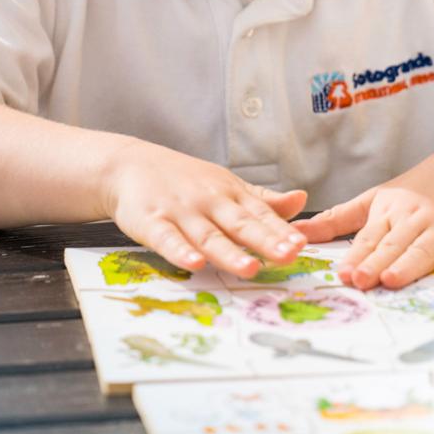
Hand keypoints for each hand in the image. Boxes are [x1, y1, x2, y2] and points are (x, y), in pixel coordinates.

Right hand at [104, 140, 305, 277]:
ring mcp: (181, 212)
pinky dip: (180, 251)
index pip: (261, 214)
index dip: (281, 230)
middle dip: (265, 240)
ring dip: (229, 252)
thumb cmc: (185, 181)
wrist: (131, 165)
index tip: (302, 244)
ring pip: (208, 235)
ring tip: (250, 268)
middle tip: (289, 255)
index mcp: (230, 194)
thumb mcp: (227, 185)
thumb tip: (301, 200)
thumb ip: (263, 200)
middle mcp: (209, 202)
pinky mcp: (152, 222)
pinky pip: (168, 239)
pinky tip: (194, 264)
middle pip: (240, 224)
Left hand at [293, 156, 433, 288]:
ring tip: (393, 280)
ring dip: (410, 263)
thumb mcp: (374, 198)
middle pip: (394, 245)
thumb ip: (337, 219)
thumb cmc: (416, 190)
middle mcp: (416, 217)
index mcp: (389, 211)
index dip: (356, 256)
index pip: (370, 237)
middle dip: (377, 263)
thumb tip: (297, 233)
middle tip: (360, 281)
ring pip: (425, 247)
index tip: (342, 274)